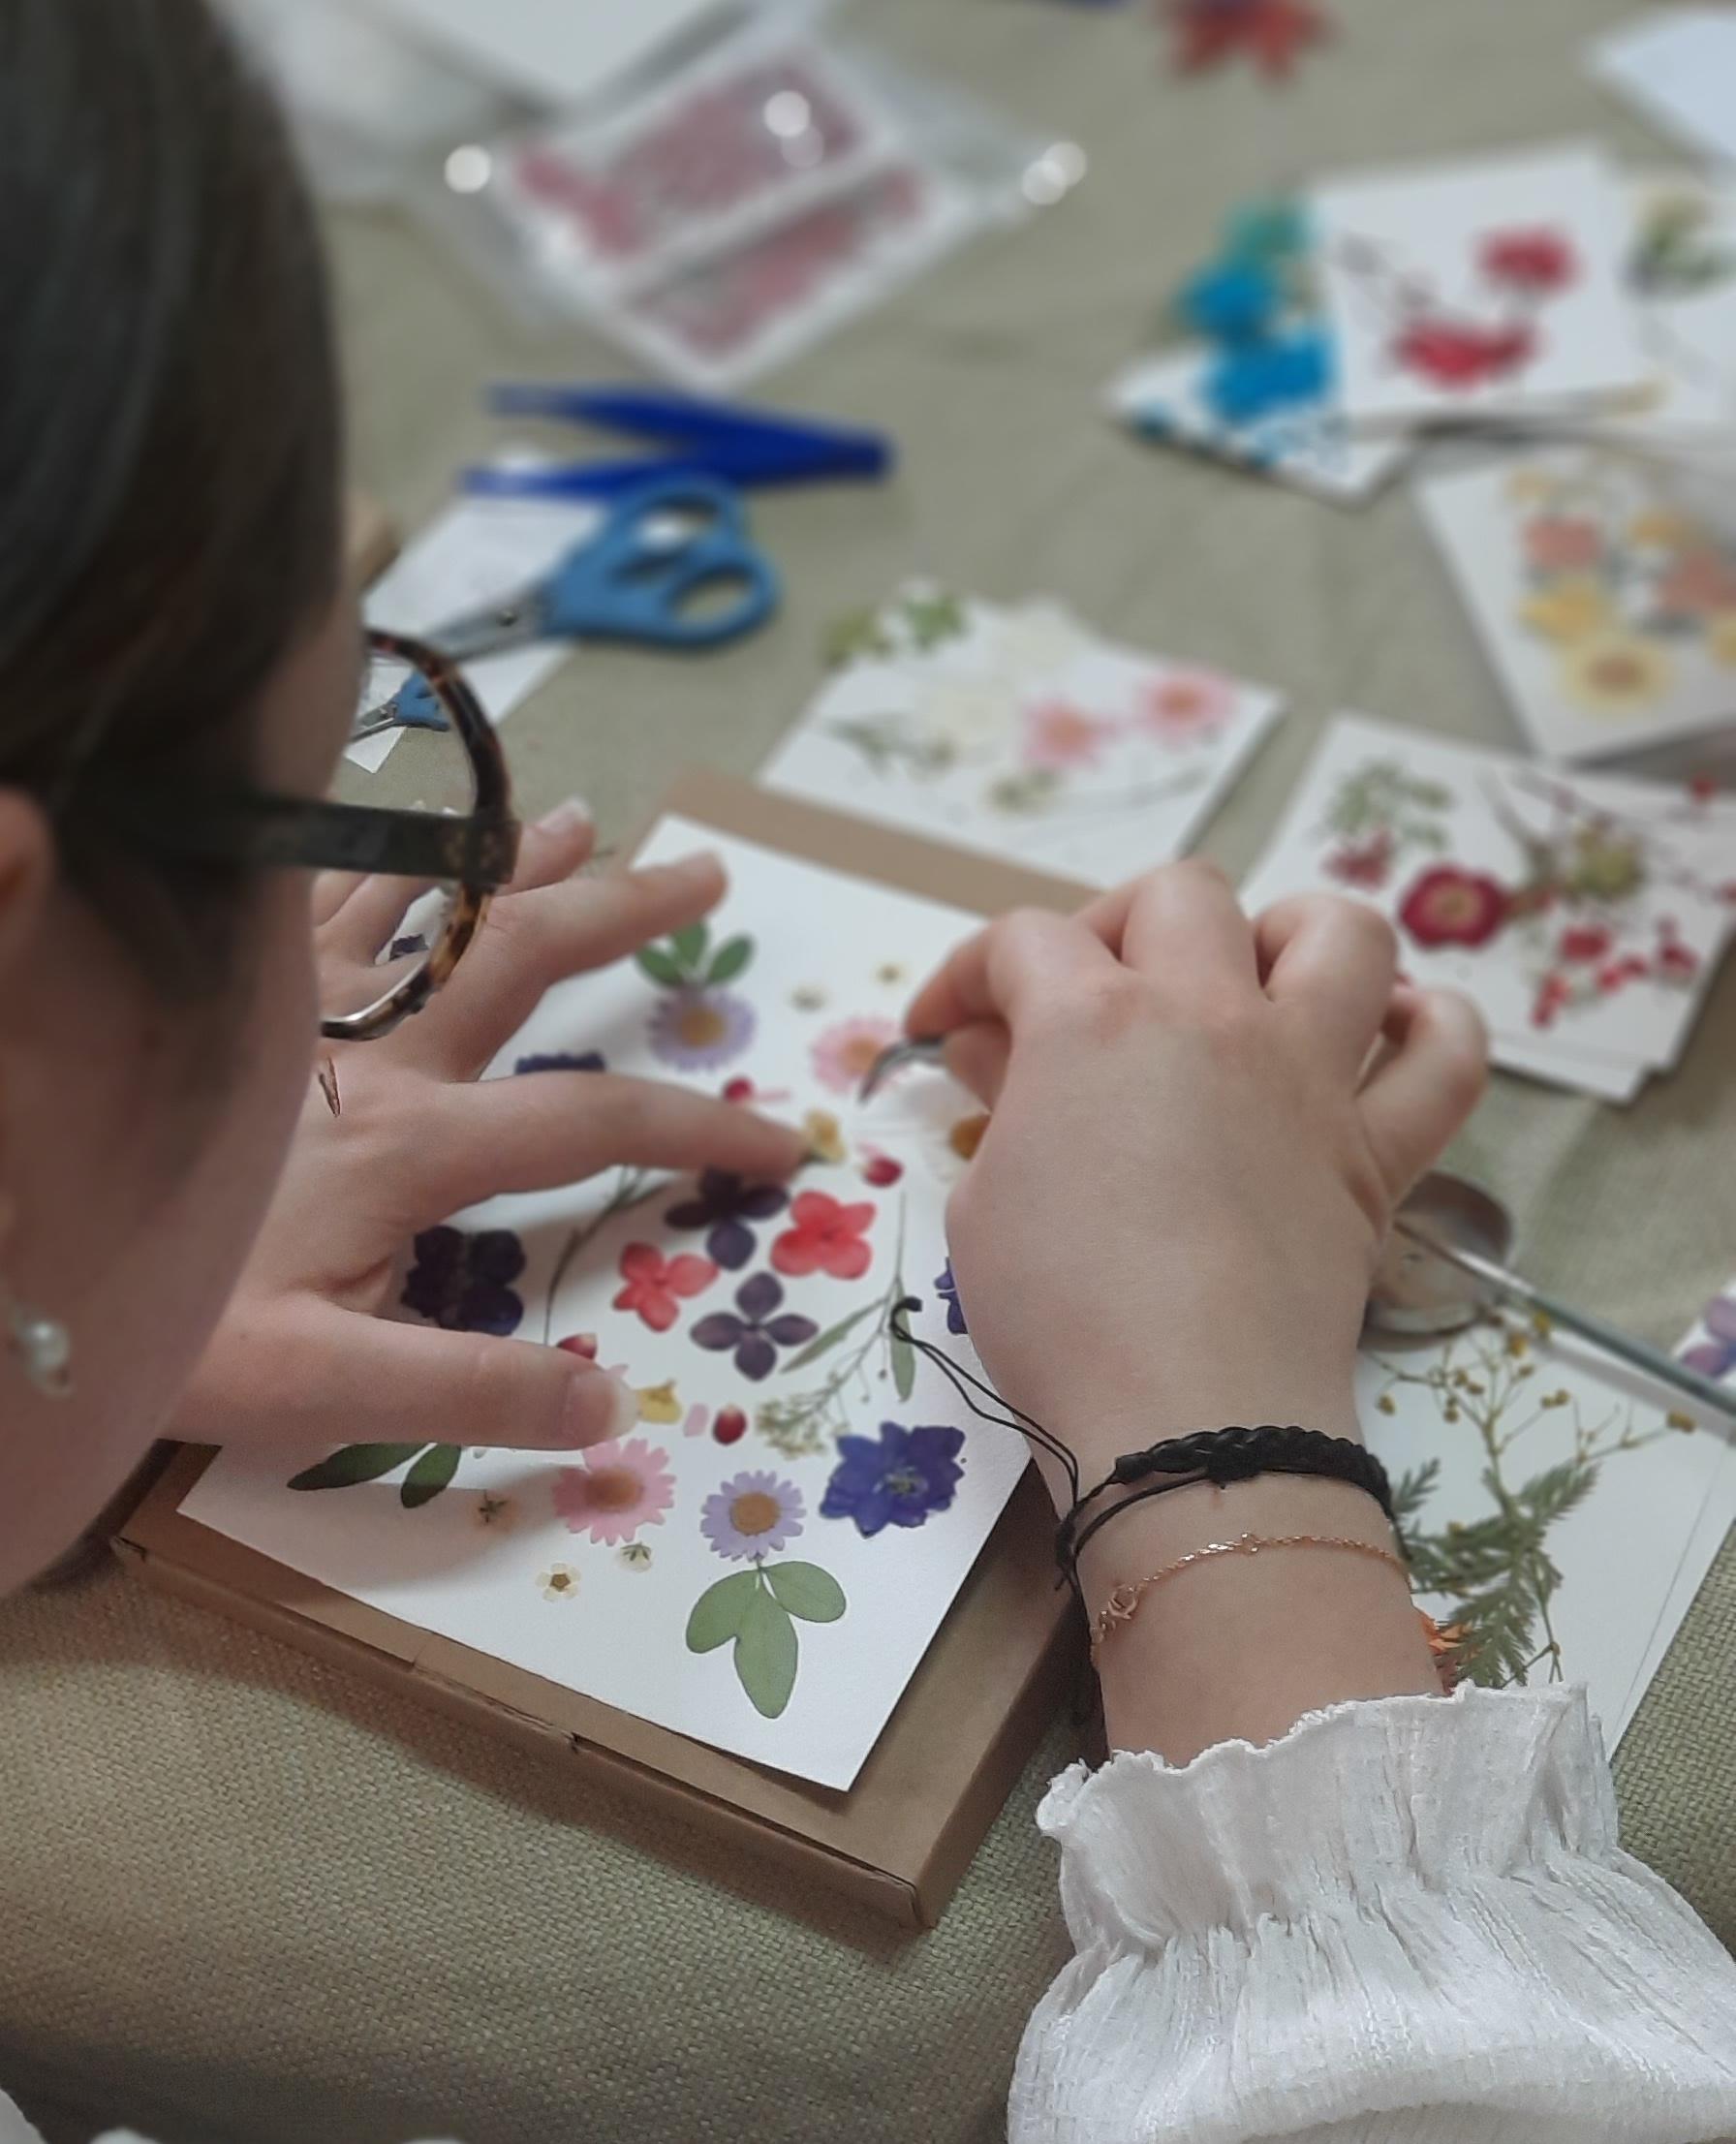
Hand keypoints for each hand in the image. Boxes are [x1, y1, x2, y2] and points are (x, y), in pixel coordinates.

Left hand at [175, 803, 805, 1454]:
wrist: (28, 1269)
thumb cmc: (176, 1336)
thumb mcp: (324, 1390)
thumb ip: (468, 1392)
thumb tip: (610, 1405)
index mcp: (412, 1145)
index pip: (595, 1122)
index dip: (701, 1128)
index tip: (777, 1144)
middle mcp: (369, 1051)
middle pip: (522, 955)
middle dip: (623, 909)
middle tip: (702, 869)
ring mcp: (295, 1007)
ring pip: (422, 901)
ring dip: (509, 856)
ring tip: (578, 814)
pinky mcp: (231, 994)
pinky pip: (305, 885)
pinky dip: (359, 844)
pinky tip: (384, 817)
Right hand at [904, 862, 1486, 1500]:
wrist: (1189, 1416)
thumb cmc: (1055, 1312)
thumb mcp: (982, 1201)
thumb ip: (1004, 1103)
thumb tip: (1006, 1054)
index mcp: (1094, 1020)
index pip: (1022, 942)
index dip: (970, 975)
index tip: (946, 1035)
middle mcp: (1211, 1016)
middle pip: (1178, 897)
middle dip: (1115, 926)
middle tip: (1084, 1001)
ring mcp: (1309, 1076)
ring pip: (1338, 933)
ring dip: (1290, 932)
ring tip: (1250, 980)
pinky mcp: (1377, 1152)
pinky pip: (1447, 1059)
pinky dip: (1433, 1029)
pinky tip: (1387, 1038)